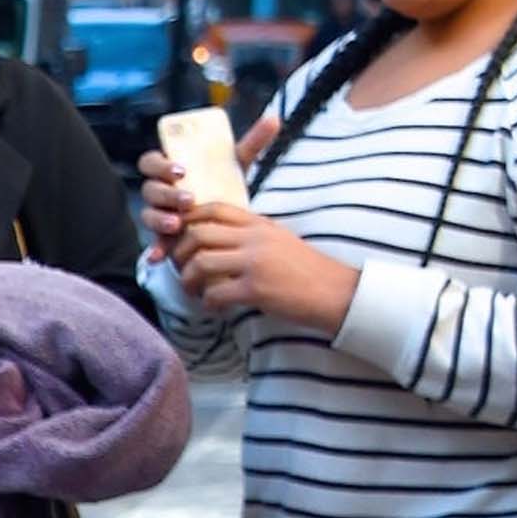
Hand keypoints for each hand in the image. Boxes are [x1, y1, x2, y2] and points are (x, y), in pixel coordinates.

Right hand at [140, 112, 282, 265]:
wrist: (228, 219)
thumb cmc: (225, 186)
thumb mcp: (237, 164)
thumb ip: (252, 143)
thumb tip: (274, 119)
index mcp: (170, 170)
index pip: (151, 162)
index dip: (160, 166)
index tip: (182, 171)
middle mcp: (160, 191)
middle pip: (150, 189)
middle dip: (166, 194)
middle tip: (189, 200)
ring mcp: (160, 215)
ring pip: (148, 215)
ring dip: (160, 219)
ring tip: (178, 225)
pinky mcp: (164, 238)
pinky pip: (154, 243)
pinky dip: (155, 249)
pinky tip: (160, 256)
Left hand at [170, 202, 357, 330]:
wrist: (336, 292)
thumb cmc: (307, 271)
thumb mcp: (279, 241)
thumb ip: (251, 237)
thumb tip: (218, 242)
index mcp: (260, 224)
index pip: (214, 209)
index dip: (189, 221)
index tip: (181, 238)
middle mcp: (255, 238)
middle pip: (198, 234)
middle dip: (180, 253)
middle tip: (181, 269)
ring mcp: (255, 262)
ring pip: (201, 262)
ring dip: (188, 280)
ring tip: (193, 292)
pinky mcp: (256, 289)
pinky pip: (215, 293)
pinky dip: (207, 303)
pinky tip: (214, 309)